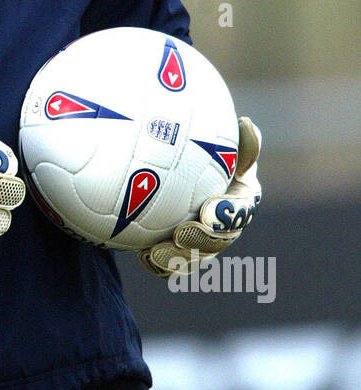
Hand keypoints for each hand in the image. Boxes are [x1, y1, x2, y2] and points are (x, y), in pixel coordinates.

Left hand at [139, 116, 261, 277]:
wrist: (160, 159)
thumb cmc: (191, 141)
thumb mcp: (209, 134)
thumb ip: (229, 135)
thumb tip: (246, 125)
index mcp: (240, 194)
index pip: (242, 207)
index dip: (228, 212)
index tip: (206, 211)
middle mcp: (225, 221)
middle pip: (221, 238)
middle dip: (203, 240)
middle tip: (180, 234)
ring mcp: (202, 239)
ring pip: (197, 256)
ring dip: (179, 258)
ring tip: (156, 253)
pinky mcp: (179, 250)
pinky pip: (173, 264)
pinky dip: (161, 265)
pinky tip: (144, 257)